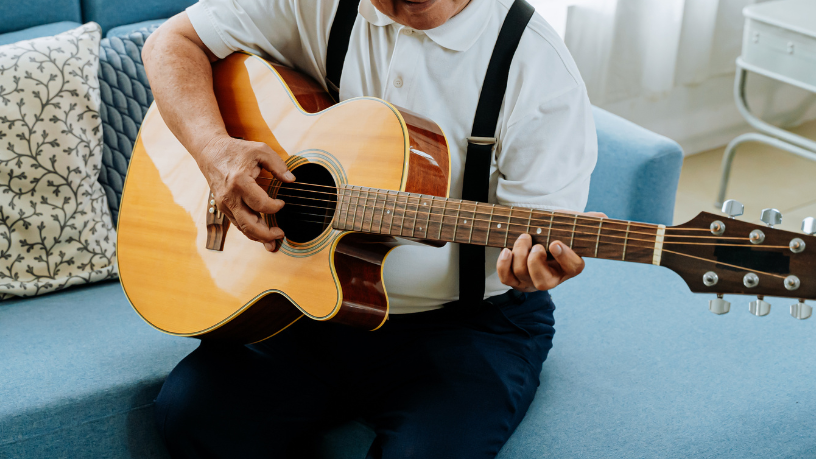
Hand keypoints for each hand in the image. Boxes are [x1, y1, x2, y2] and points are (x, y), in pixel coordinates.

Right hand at [196, 136, 294, 251]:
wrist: (210, 151)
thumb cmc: (236, 150)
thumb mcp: (260, 150)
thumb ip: (278, 165)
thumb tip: (291, 180)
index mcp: (240, 182)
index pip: (261, 204)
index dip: (275, 207)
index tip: (282, 203)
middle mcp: (230, 196)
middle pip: (249, 224)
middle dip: (266, 234)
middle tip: (280, 234)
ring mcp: (224, 204)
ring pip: (242, 228)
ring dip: (259, 237)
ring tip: (273, 240)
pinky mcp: (223, 207)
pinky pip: (238, 224)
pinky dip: (250, 231)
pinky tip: (261, 234)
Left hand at [496, 211, 606, 291]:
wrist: (534, 235)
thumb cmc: (554, 231)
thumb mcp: (569, 224)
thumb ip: (584, 221)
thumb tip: (602, 217)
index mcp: (571, 266)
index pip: (573, 267)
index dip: (564, 257)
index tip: (555, 243)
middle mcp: (552, 278)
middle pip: (543, 282)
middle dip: (534, 261)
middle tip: (534, 243)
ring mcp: (532, 281)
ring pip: (522, 276)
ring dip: (519, 254)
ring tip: (523, 237)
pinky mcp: (515, 281)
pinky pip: (506, 278)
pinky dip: (503, 264)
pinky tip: (506, 250)